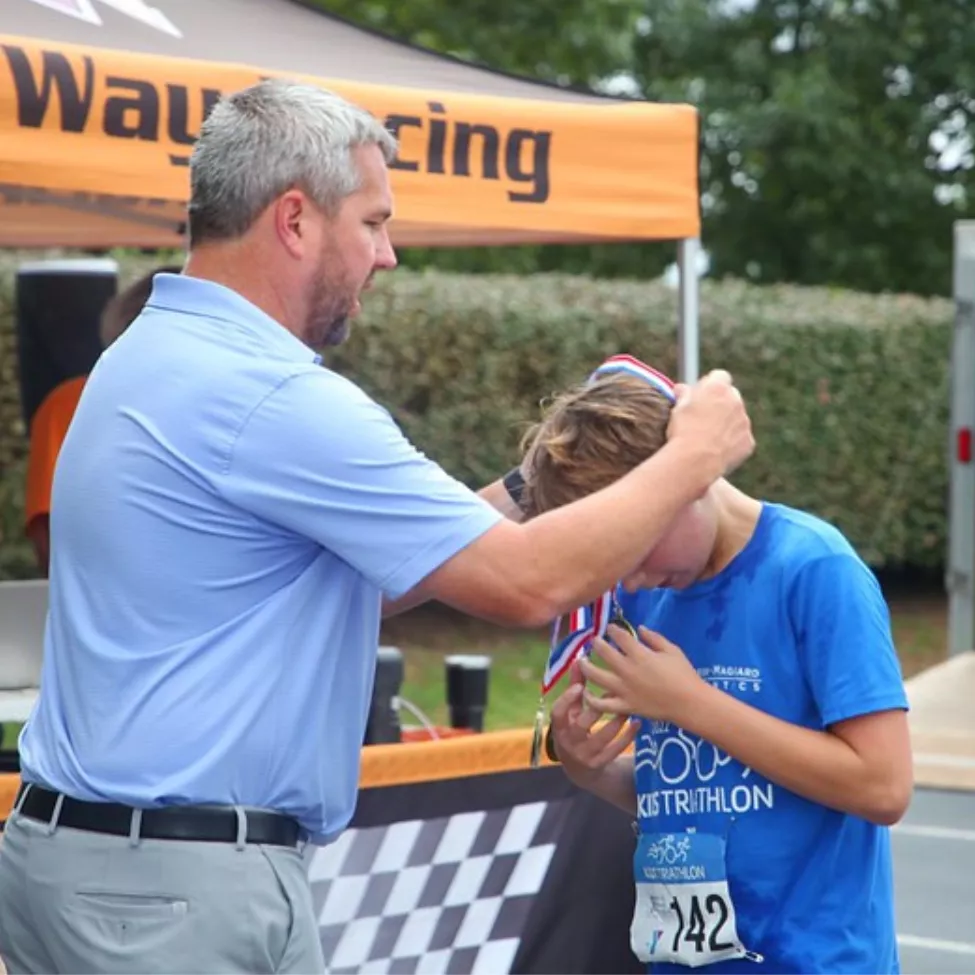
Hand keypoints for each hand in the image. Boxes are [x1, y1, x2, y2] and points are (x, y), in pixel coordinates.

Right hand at [549, 660, 637, 785]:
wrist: (579, 767)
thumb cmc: (575, 727)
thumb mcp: (571, 711)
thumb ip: (574, 687)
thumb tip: (578, 660)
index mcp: (560, 726)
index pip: (558, 713)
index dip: (567, 700)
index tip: (580, 686)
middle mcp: (569, 742)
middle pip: (582, 725)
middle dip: (598, 709)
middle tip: (612, 693)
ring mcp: (584, 755)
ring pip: (602, 737)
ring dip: (617, 721)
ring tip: (629, 707)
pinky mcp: (599, 763)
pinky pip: (615, 750)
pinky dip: (627, 736)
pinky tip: (637, 723)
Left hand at [577, 625, 708, 725]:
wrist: (690, 703)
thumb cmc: (684, 674)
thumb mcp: (672, 650)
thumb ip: (653, 638)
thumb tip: (638, 628)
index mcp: (640, 654)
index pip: (619, 636)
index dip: (612, 629)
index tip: (610, 627)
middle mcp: (628, 670)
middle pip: (604, 652)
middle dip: (597, 643)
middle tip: (594, 641)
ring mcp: (624, 689)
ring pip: (596, 676)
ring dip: (586, 667)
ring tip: (582, 661)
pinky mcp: (624, 706)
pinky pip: (602, 704)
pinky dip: (591, 699)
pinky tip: (585, 692)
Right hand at [667, 370, 754, 476]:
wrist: (696, 460)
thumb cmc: (683, 431)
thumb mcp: (678, 408)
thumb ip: (684, 394)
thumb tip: (681, 389)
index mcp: (718, 387)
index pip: (719, 376)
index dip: (709, 385)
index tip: (700, 395)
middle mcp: (735, 400)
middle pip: (731, 396)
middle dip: (720, 403)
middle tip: (704, 416)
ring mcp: (744, 421)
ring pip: (737, 418)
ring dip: (726, 423)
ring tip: (706, 438)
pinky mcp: (748, 441)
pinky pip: (740, 438)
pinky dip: (731, 442)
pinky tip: (715, 450)